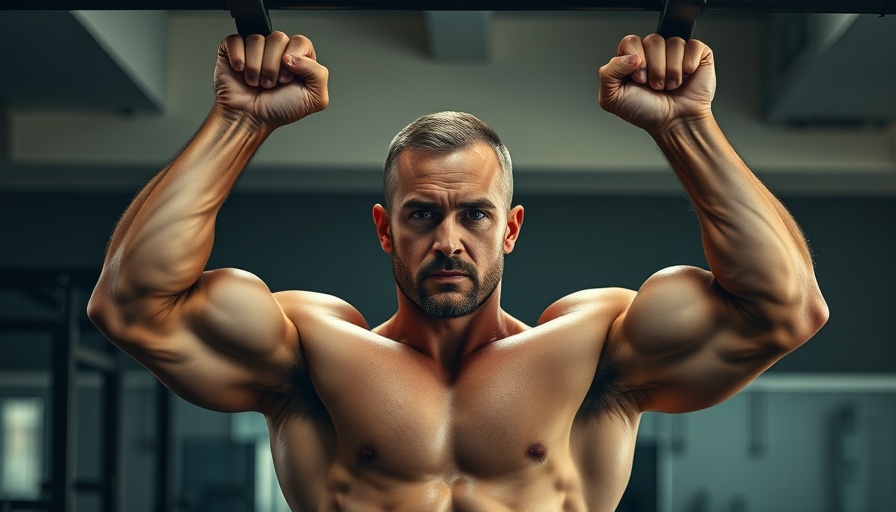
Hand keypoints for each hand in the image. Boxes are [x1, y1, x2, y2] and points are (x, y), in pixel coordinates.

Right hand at [214, 32, 328, 129]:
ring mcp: (255, 49)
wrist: (250, 119)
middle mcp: (277, 51)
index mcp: (299, 58)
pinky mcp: (233, 49)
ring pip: (256, 40)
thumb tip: (293, 56)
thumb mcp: (315, 98)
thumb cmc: (280, 110)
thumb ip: (318, 73)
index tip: (287, 79)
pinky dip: (238, 59)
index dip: (294, 59)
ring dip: (256, 68)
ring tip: (256, 83)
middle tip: (271, 84)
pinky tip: (241, 72)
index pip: (300, 41)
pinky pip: (235, 40)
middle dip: (273, 67)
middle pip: (278, 38)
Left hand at [598, 34, 714, 134]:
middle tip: (656, 86)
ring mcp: (676, 51)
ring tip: (670, 86)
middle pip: (653, 40)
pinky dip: (689, 65)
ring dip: (671, 72)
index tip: (639, 80)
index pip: (630, 41)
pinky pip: (693, 45)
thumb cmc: (644, 112)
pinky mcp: (697, 54)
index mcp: (632, 58)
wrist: (673, 124)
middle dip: (654, 70)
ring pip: (673, 43)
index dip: (635, 59)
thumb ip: (608, 73)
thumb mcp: (612, 98)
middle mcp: (654, 52)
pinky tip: (686, 77)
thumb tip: (632, 55)